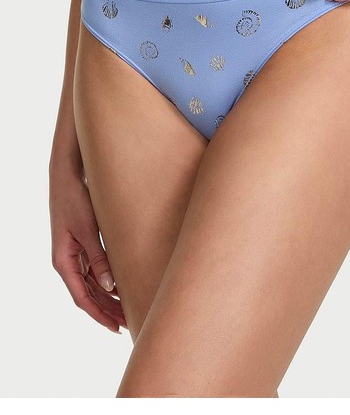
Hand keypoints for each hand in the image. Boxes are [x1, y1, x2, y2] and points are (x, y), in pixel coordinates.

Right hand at [49, 164, 126, 333]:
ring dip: (108, 298)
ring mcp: (74, 254)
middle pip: (88, 294)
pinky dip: (107, 282)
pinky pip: (94, 271)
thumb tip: (109, 287)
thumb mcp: (89, 230)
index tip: (115, 327)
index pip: (81, 298)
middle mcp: (67, 262)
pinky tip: (121, 287)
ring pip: (91, 285)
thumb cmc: (75, 201)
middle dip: (107, 310)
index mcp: (63, 262)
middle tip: (129, 322)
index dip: (99, 314)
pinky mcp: (82, 245)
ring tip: (128, 310)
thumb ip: (99, 258)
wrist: (68, 177)